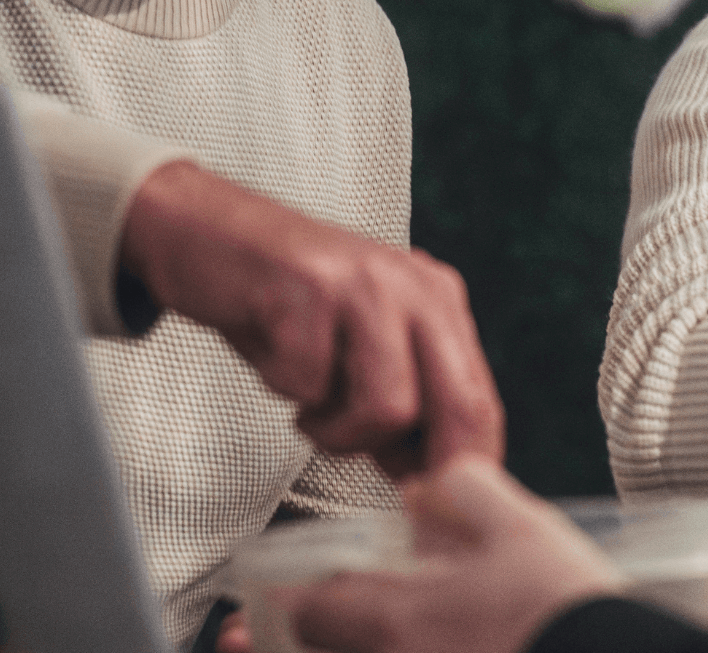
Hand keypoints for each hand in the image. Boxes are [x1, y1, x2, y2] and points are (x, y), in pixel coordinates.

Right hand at [119, 161, 503, 474]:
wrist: (204, 230)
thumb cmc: (283, 300)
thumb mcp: (359, 348)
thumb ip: (399, 404)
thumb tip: (427, 482)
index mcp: (438, 302)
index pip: (478, 400)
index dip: (466, 465)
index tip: (436, 502)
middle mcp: (414, 288)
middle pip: (458, 403)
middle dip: (426, 465)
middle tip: (387, 479)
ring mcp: (364, 285)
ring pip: (389, 406)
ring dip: (339, 431)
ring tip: (309, 410)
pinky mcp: (308, 287)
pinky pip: (309, 383)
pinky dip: (285, 389)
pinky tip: (275, 358)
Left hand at [286, 456, 623, 652]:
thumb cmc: (565, 612)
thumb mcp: (524, 528)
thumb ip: (468, 494)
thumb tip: (430, 484)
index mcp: (401, 618)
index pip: (311, 609)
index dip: (288, 598)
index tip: (274, 593)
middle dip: (290, 639)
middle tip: (267, 628)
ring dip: (326, 651)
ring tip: (317, 641)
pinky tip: (409, 646)